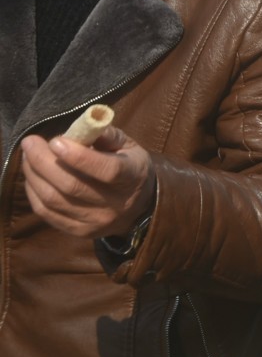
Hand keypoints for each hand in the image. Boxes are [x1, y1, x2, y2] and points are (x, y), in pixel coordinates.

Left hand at [20, 126, 155, 239]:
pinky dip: (33, 192)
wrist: (139, 206)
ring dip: (34, 175)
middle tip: (30, 142)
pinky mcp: (79, 231)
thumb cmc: (128, 166)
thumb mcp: (127, 146)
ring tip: (27, 156)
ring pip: (54, 200)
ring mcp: (96, 221)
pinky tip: (32, 177)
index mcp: (132, 177)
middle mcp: (115, 204)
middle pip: (72, 186)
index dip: (79, 157)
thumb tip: (83, 125)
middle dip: (43, 162)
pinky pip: (46, 213)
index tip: (56, 141)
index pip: (107, 171)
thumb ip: (106, 134)